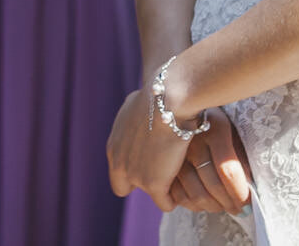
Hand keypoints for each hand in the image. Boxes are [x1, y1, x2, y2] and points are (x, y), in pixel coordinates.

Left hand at [106, 86, 194, 212]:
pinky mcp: (153, 185)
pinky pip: (164, 203)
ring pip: (148, 192)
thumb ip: (132, 121)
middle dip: (141, 181)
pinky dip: (173, 199)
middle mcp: (119, 163)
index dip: (132, 168)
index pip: (116, 170)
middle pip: (124, 187)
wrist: (167, 100)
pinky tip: (185, 191)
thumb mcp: (134, 106)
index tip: (149, 162)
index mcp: (113, 146)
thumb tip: (139, 120)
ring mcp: (135, 176)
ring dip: (161, 186)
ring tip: (179, 179)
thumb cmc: (158, 96)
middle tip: (161, 172)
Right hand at [170, 109, 251, 214]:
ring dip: (212, 207)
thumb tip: (250, 187)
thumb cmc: (214, 119)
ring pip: (194, 194)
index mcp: (216, 128)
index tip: (248, 203)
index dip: (239, 192)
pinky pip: (177, 195)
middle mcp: (193, 140)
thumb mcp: (232, 131)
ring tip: (222, 207)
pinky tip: (201, 204)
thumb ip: (241, 157)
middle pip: (212, 185)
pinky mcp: (160, 166)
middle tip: (239, 210)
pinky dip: (191, 205)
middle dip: (229, 203)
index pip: (227, 169)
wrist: (175, 102)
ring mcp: (174, 153)